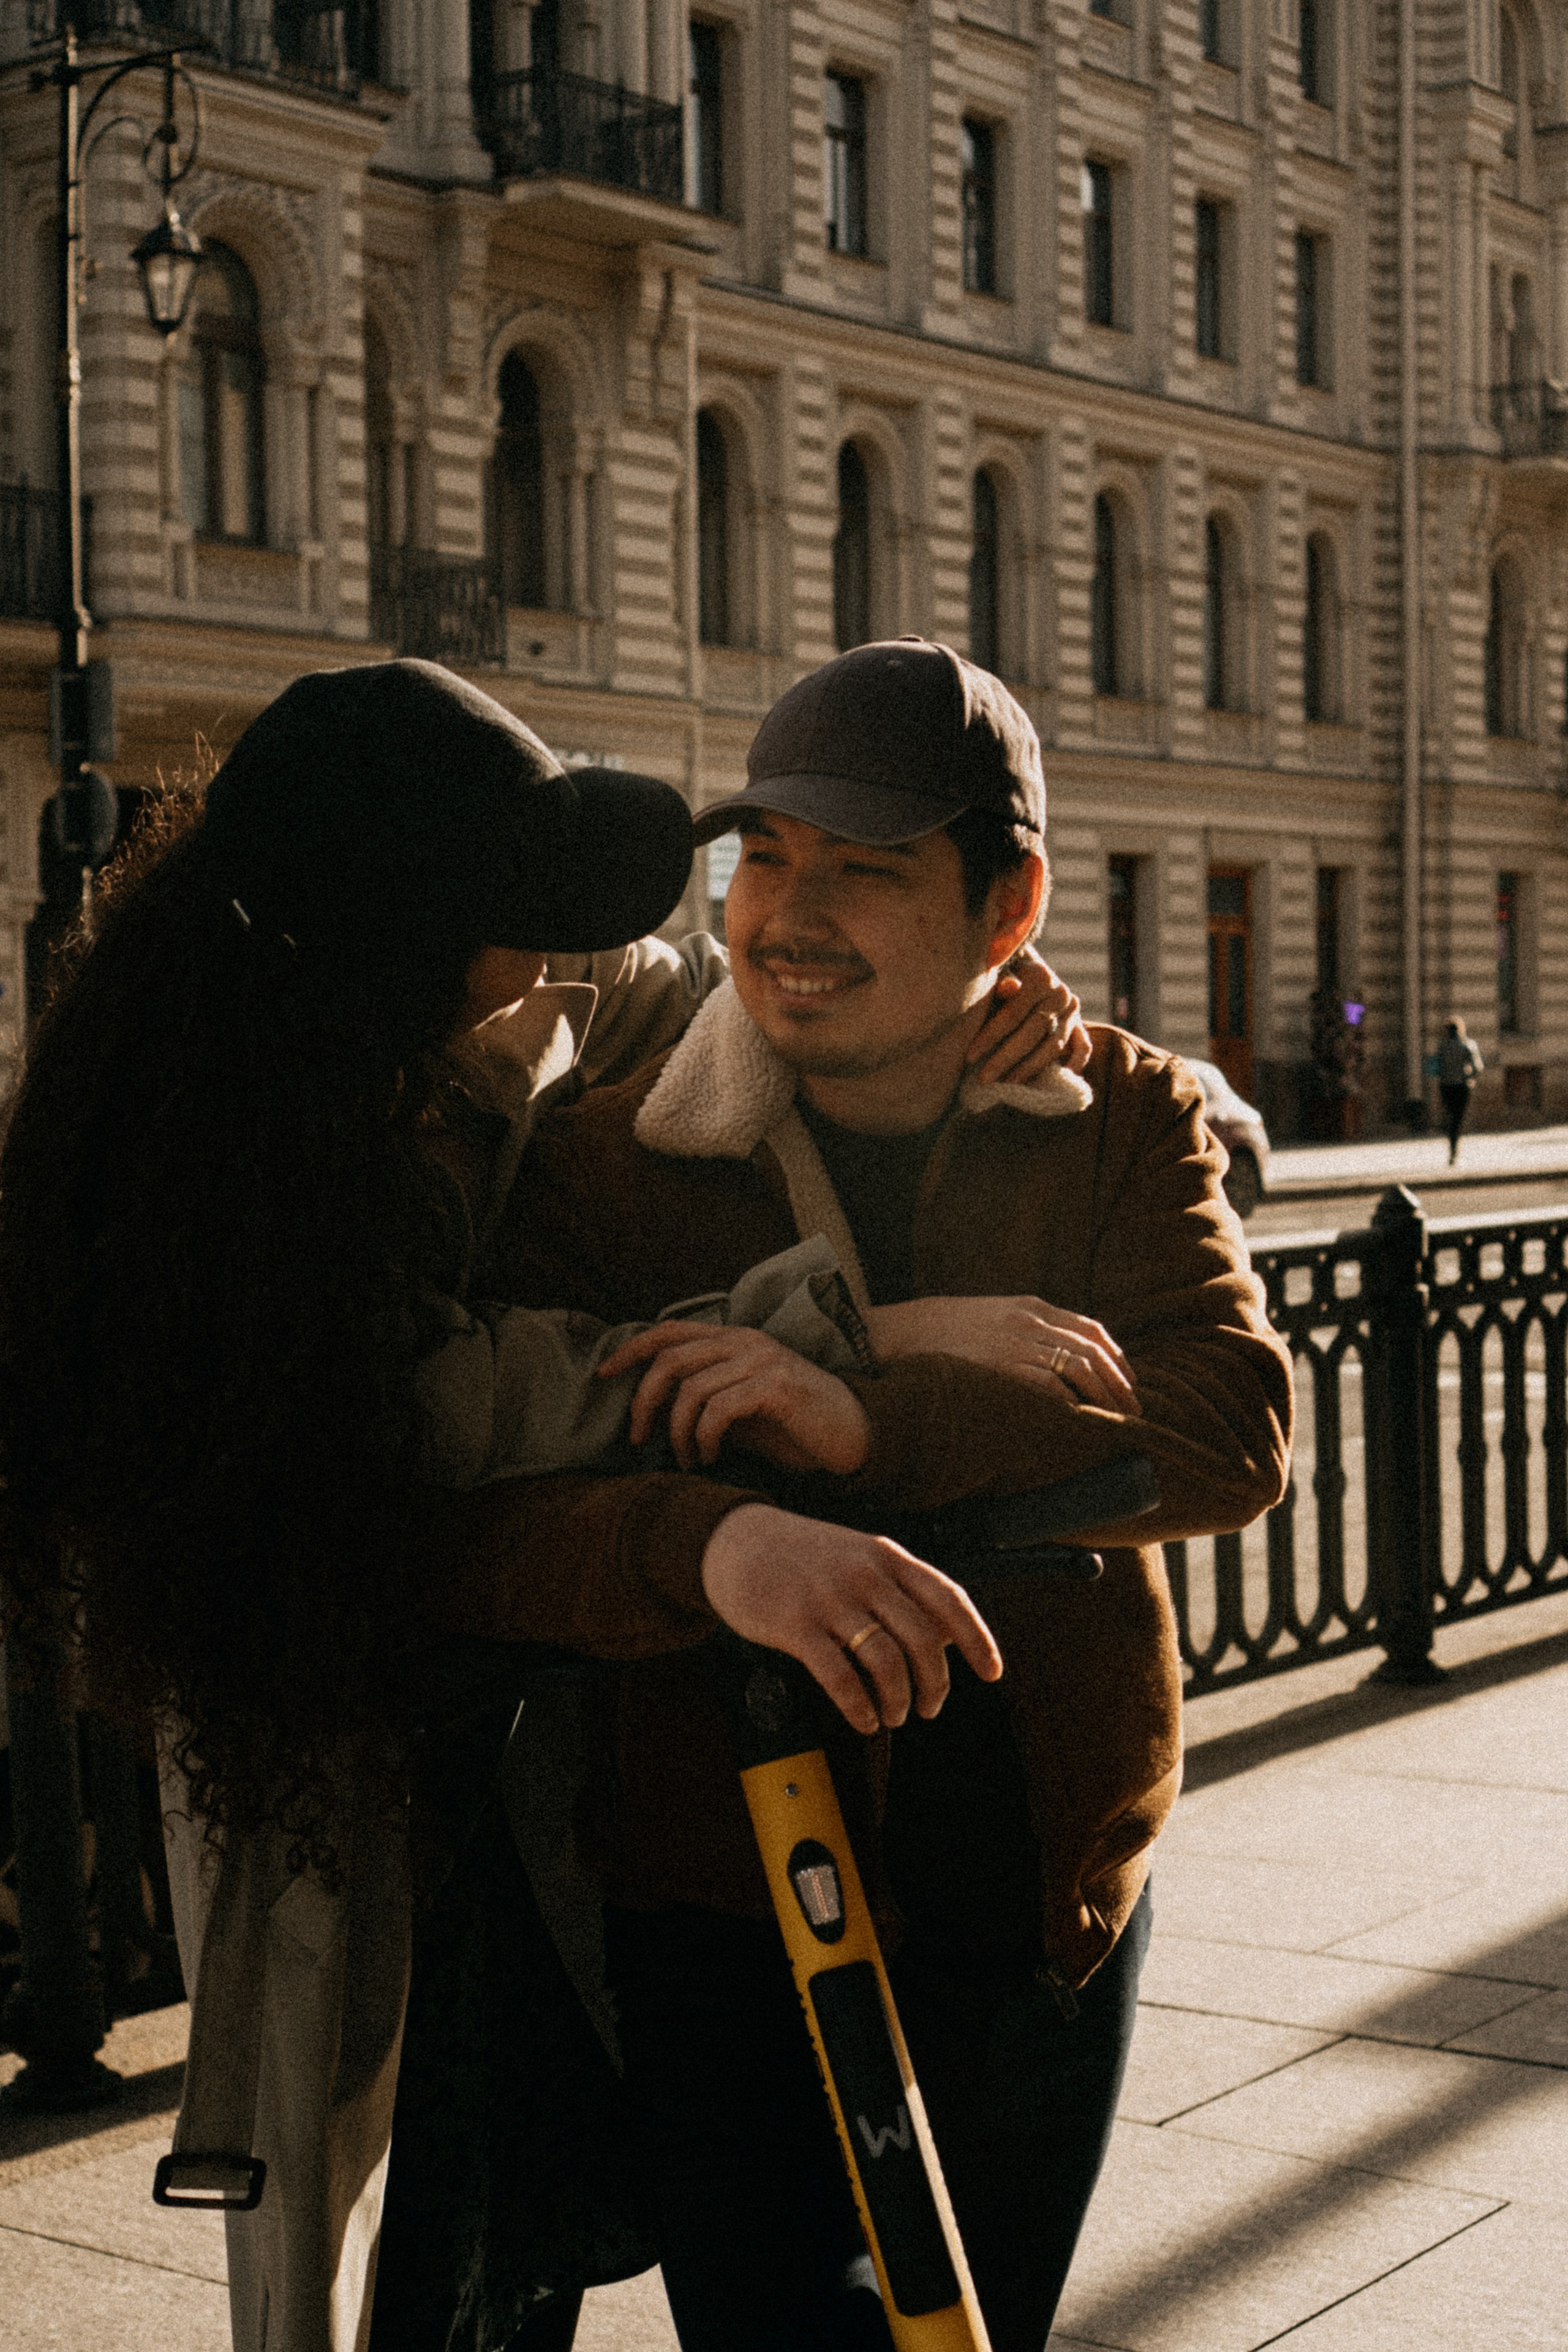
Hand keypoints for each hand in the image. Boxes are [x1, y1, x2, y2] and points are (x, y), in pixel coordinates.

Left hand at [598, 1323, 871, 1471]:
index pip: (670, 1332)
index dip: (631, 1350)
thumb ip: (705, 1397)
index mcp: (733, 1339)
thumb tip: (655, 1411)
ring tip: (688, 1459)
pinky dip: (705, 1437)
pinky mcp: (776, 1386)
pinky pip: (718, 1409)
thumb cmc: (793, 1425)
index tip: (604, 1375)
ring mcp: (762, 1360)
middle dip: (645, 1402)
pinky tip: (711, 1456)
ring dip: (678, 1432)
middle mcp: (745, 1341)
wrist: (852, 1435)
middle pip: (670, 1360)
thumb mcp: (740, 1407)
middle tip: (640, 1438)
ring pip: (690, 1389)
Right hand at [700, 1503, 1001, 1732]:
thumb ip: (901, 1591)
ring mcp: (830, 1598)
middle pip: (922, 1639)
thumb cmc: (806, 1558)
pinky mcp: (796, 1625)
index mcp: (887, 1556)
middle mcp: (864, 1574)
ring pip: (885, 1662)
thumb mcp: (860, 1558)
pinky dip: (860, 1707)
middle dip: (935, 1684)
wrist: (736, 1541)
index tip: (993, 1673)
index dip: (977, 1638)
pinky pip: (839, 1676)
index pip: (949, 1598)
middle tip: (929, 1708)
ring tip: (894, 1715)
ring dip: (899, 1700)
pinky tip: (864, 1720)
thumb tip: (948, 1640)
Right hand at [862, 1295, 1140, 1415]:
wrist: (891, 1336)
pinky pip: (1054, 1386)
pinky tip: (1083, 1422)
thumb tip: (1044, 1358)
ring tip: (1116, 1423)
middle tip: (1133, 1411)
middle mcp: (1030, 1322)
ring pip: (1082, 1370)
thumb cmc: (933, 1333)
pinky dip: (1075, 1404)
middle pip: (1094, 1352)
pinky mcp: (1004, 1368)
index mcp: (1028, 1307)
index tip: (1127, 1382)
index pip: (1090, 1329)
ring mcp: (1018, 1344)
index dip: (1116, 1358)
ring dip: (1106, 1399)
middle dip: (1120, 1384)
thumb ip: (1017, 1330)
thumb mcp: (984, 1317)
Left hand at [966, 947, 1091, 1086]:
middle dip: (1006, 1058)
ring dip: (1030, 1068)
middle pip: (1033, 1033)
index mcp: (1041, 977)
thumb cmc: (998, 973)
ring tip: (1007, 1083)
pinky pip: (1082, 1048)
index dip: (991, 1037)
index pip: (1013, 1013)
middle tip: (984, 1078)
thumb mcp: (995, 973)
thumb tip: (1010, 988)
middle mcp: (1061, 994)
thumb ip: (1000, 981)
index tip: (970, 1056)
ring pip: (1054, 1046)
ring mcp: (1072, 1011)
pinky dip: (1072, 1066)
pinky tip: (1053, 1082)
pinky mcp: (1078, 1024)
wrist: (1020, 968)